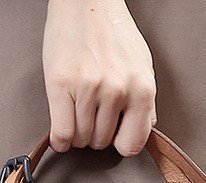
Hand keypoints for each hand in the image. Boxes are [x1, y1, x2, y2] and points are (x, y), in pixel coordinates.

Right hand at [42, 0, 156, 156]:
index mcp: (142, 89)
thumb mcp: (142, 68)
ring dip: (77, 134)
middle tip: (92, 116)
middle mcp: (117, 90)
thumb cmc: (113, 33)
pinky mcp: (61, 84)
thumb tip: (142, 132)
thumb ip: (146, 103)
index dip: (119, 143)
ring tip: (78, 115)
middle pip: (102, 143)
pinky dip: (59, 140)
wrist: (87, 2)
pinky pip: (61, 134)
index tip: (113, 136)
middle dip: (95, 134)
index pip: (131, 144)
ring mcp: (88, 88)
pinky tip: (61, 135)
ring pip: (81, 139)